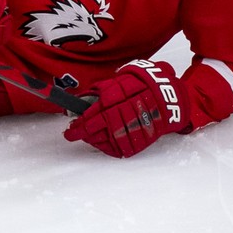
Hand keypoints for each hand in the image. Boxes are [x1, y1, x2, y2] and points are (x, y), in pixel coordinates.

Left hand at [64, 60, 190, 157]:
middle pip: (96, 130)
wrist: (163, 95)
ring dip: (94, 141)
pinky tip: (102, 143)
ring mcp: (133, 128)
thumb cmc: (135, 86)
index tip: (69, 130)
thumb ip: (94, 93)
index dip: (78, 126)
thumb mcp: (112, 83)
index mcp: (113, 100)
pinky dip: (109, 148)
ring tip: (89, 137)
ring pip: (107, 141)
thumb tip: (77, 102)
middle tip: (74, 135)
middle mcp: (122, 115)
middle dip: (83, 134)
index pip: (90, 117)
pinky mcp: (141, 139)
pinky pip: (121, 148)